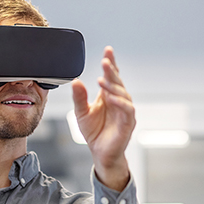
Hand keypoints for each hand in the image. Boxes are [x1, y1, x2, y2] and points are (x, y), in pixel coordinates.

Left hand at [71, 46, 134, 190]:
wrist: (100, 153)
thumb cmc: (94, 132)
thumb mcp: (81, 112)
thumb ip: (79, 97)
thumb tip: (75, 81)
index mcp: (108, 95)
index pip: (111, 76)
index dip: (111, 63)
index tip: (108, 51)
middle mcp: (118, 101)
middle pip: (118, 82)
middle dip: (112, 71)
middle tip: (105, 61)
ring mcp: (125, 111)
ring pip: (123, 94)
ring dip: (114, 86)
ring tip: (102, 80)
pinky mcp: (128, 123)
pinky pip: (127, 110)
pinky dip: (120, 103)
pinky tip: (110, 98)